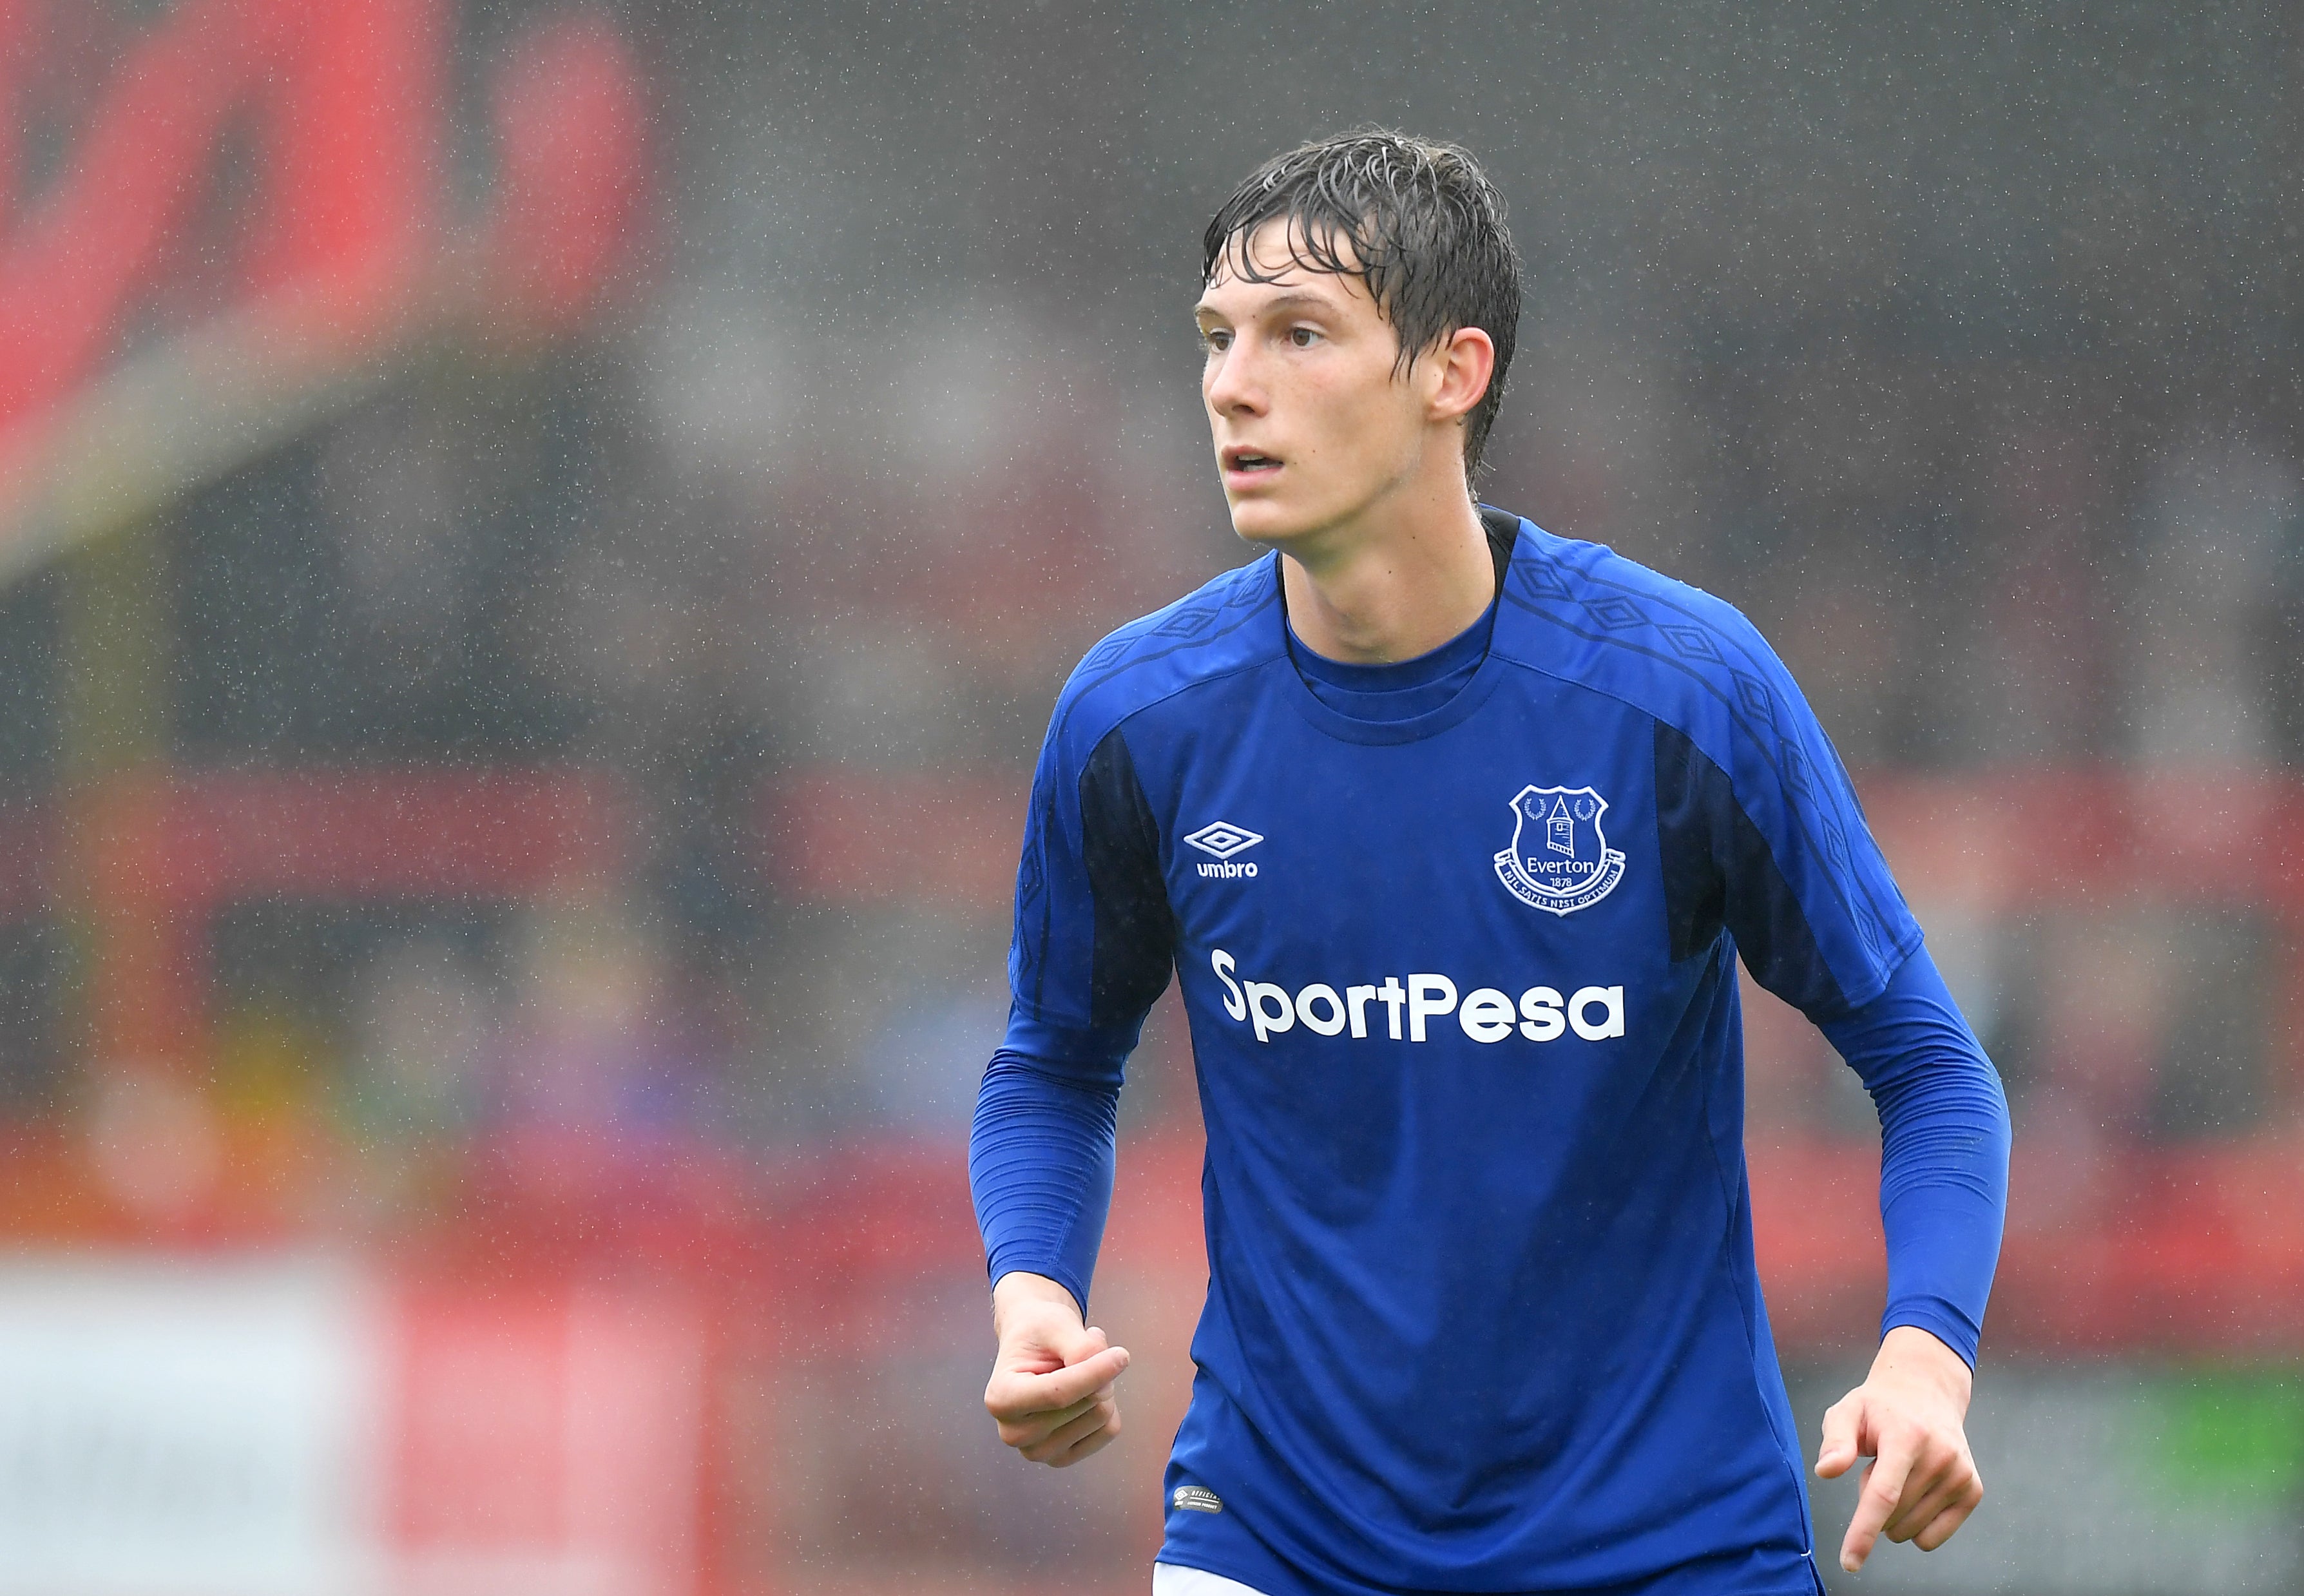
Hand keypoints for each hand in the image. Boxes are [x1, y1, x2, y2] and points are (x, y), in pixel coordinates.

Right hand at [982, 1271, 1129, 1466]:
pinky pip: (1108, 1431)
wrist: (1033, 1346)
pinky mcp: (1062, 1457)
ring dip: (1101, 1384)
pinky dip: (1107, 1403)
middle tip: (1079, 1349)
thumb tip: (1105, 1390)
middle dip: (1095, 1370)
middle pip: (1086, 1404)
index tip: (1122, 1355)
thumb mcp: (1057, 1325)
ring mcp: (1037, 1451)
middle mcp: (1014, 1433)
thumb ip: (1081, 1351)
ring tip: (1078, 1366)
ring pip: (1101, 1416)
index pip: (1058, 1394)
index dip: (1095, 1373)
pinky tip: (1086, 1389)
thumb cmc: (1040, 1332)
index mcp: (1001, 1399)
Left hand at [1815, 1325, 1982, 1570]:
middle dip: (1872, 1505)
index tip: (1850, 1563)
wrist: (1926, 1393)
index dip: (1864, 1532)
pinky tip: (1916, 1490)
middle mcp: (1941, 1457)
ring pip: (1910, 1531)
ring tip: (1898, 1473)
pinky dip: (1914, 1526)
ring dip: (1893, 1514)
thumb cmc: (1879, 1408)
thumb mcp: (1847, 1412)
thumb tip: (1826, 1471)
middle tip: (1878, 1467)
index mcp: (1907, 1437)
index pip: (1884, 1496)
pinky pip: (1932, 1538)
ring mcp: (1961, 1475)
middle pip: (1893, 1517)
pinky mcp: (1972, 1491)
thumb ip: (1835, 1441)